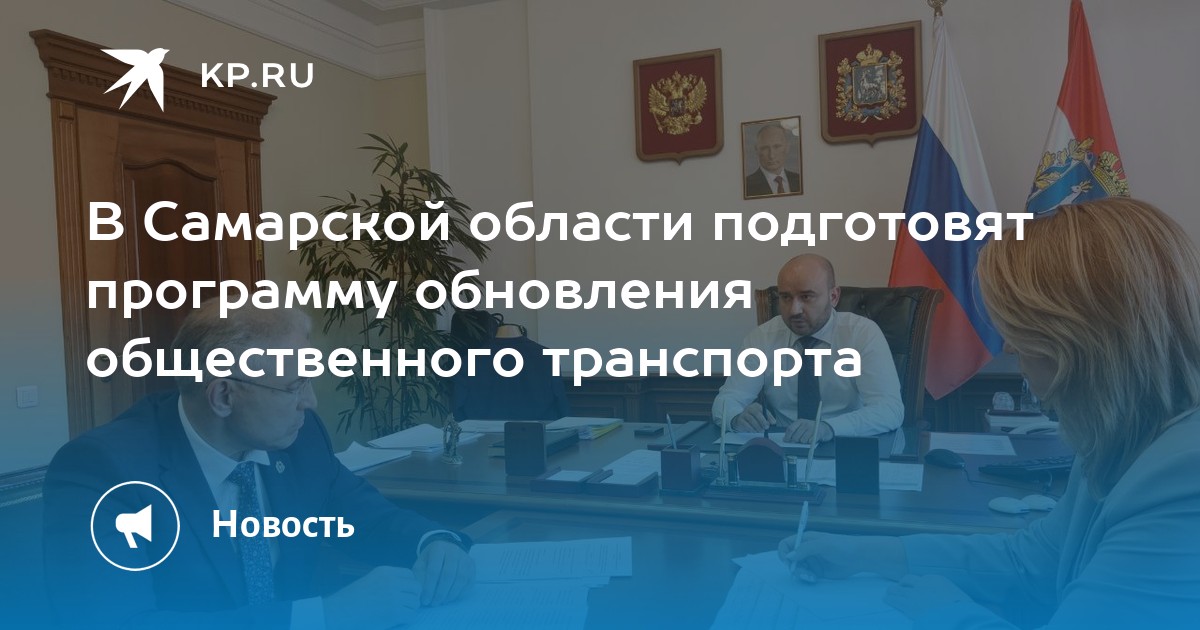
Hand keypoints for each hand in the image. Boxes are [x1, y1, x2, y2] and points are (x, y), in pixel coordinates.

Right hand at [322, 566, 420, 629]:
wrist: (339, 612)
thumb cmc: (352, 599)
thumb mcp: (371, 580)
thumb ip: (389, 580)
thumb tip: (407, 587)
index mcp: (386, 572)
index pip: (410, 575)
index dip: (409, 585)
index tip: (403, 594)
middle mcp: (392, 582)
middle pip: (416, 588)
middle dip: (413, 597)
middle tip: (404, 605)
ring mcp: (394, 597)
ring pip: (415, 602)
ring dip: (410, 609)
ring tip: (399, 613)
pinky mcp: (394, 613)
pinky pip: (411, 615)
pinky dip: (407, 619)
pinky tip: (397, 620)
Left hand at [413, 539, 474, 605]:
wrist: (447, 547)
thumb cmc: (431, 558)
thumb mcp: (421, 563)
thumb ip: (419, 576)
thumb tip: (421, 592)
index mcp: (438, 549)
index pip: (434, 570)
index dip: (429, 587)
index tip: (425, 600)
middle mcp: (454, 551)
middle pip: (448, 575)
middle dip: (440, 592)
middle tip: (434, 603)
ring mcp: (465, 558)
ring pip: (460, 579)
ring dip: (450, 594)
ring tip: (442, 601)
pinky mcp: (472, 566)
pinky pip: (468, 582)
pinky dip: (460, 593)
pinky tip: (451, 597)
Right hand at [730, 403, 776, 432]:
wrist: (740, 421)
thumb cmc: (753, 419)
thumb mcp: (760, 417)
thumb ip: (766, 419)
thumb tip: (772, 423)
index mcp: (756, 406)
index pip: (763, 410)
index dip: (769, 416)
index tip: (773, 422)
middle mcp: (749, 408)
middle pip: (757, 413)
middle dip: (763, 421)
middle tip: (767, 427)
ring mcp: (744, 413)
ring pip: (751, 419)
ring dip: (757, 426)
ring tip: (761, 431)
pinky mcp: (740, 419)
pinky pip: (746, 424)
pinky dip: (751, 428)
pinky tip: (754, 431)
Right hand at [777, 532, 906, 582]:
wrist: (859, 557)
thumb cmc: (842, 546)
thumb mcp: (823, 545)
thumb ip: (805, 549)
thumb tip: (789, 556)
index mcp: (805, 540)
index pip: (786, 545)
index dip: (784, 553)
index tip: (787, 563)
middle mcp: (806, 550)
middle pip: (791, 560)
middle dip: (795, 568)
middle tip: (804, 573)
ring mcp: (812, 562)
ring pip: (798, 569)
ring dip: (802, 574)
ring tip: (812, 577)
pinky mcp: (818, 571)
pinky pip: (806, 576)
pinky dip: (808, 578)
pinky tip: (815, 579)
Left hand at [783, 419, 832, 443]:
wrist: (824, 428)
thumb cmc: (810, 428)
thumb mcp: (802, 426)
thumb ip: (794, 430)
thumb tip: (786, 439)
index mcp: (800, 421)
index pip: (790, 429)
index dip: (787, 436)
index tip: (785, 440)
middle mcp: (805, 424)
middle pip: (795, 436)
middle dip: (794, 441)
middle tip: (797, 441)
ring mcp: (812, 429)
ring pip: (802, 440)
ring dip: (803, 442)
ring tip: (806, 438)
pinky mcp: (817, 434)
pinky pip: (809, 442)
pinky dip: (809, 442)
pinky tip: (811, 439)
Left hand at [884, 574, 972, 619]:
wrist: (954, 614)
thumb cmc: (961, 608)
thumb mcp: (958, 597)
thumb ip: (948, 595)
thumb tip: (948, 601)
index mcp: (936, 579)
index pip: (922, 579)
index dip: (917, 583)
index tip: (916, 586)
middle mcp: (923, 584)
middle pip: (907, 580)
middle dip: (903, 583)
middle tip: (900, 586)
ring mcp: (913, 594)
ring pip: (898, 589)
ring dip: (893, 591)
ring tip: (889, 592)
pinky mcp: (907, 605)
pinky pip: (895, 600)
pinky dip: (889, 599)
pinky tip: (886, 599)